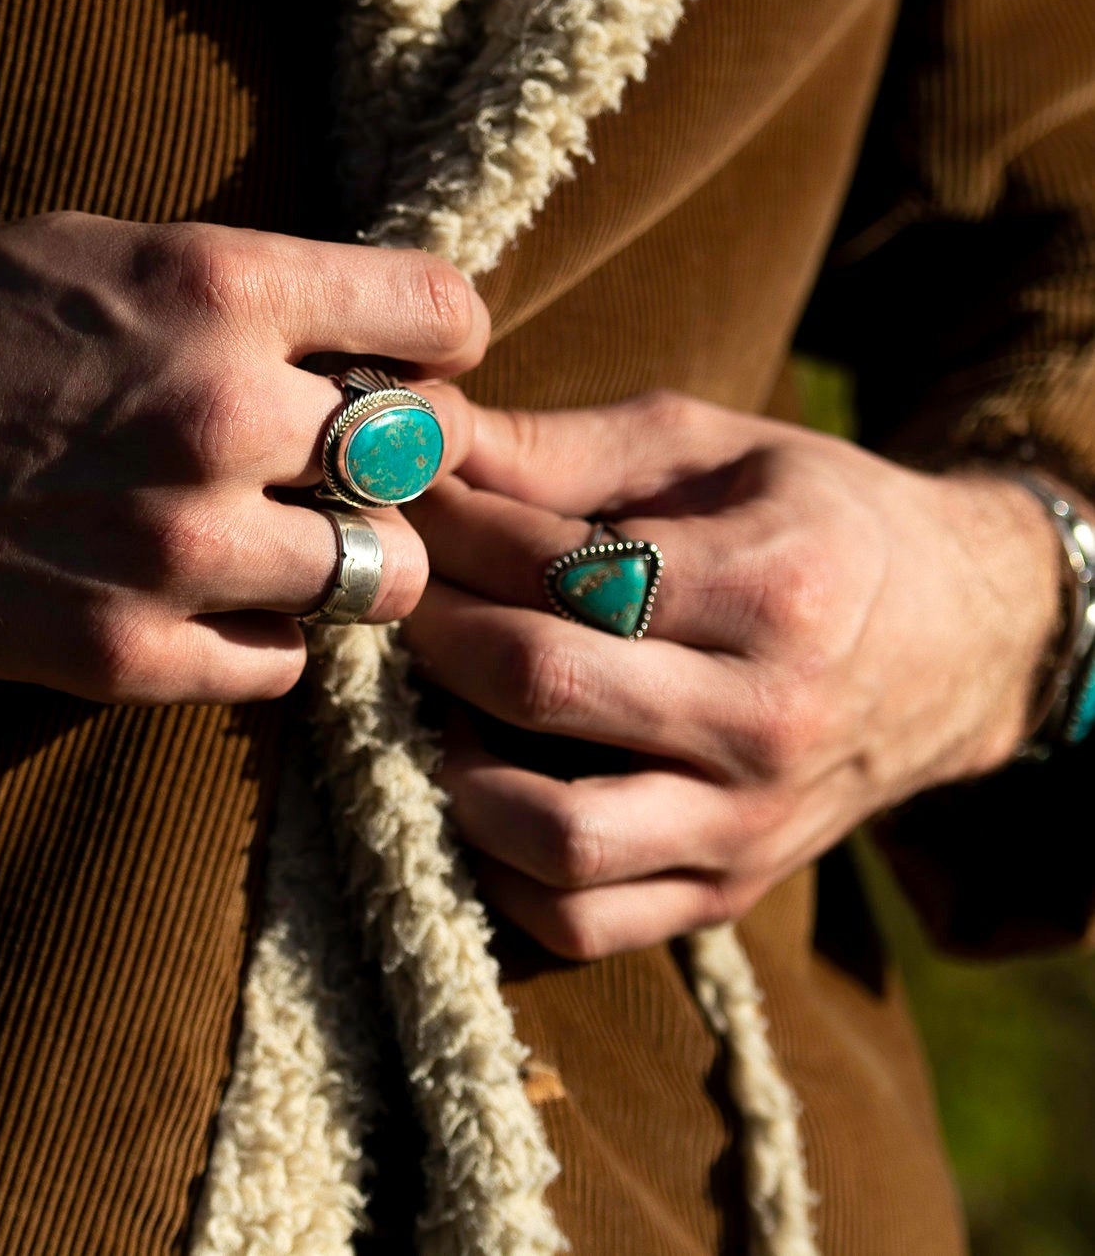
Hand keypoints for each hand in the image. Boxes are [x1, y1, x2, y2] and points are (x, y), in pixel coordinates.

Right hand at [0, 213, 484, 702]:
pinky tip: (212, 603)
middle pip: (428, 458)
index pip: (443, 316)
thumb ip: (251, 296)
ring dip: (344, 563)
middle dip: (398, 465)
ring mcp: (174, 545)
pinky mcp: (119, 653)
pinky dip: (266, 638)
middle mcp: (219, 412)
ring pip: (378, 578)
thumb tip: (370, 346)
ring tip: (277, 545)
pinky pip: (282, 665)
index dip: (439, 347)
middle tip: (343, 472)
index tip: (410, 368)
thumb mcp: (111, 247)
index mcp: (221, 285)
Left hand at [403, 391, 1064, 958]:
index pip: (564, 571)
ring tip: (443, 695)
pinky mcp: (725, 893)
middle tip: (405, 590)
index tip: (403, 499)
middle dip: (435, 625)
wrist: (960, 643)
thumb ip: (559, 448)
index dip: (454, 529)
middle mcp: (767, 722)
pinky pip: (579, 922)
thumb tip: (417, 441)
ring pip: (554, 833)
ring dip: (455, 759)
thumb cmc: (815, 521)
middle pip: (541, 686)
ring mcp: (747, 825)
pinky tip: (480, 782)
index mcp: (773, 589)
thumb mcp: (708, 447)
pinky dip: (499, 865)